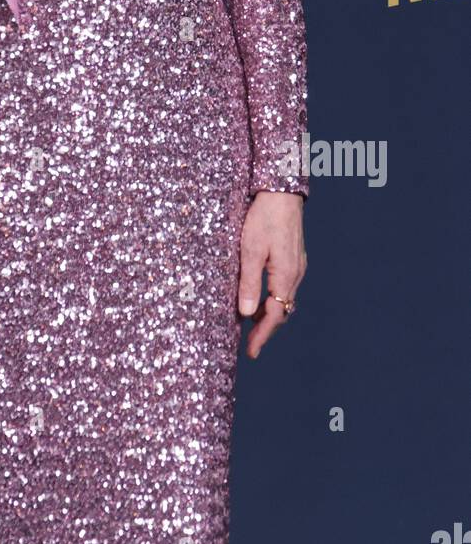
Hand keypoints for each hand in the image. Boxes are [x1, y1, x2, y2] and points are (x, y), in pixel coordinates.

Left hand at [238, 191, 306, 358]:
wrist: (281, 191)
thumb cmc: (263, 217)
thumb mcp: (250, 250)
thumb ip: (249, 283)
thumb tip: (247, 314)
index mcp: (286, 275)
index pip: (275, 315)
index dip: (262, 336)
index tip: (251, 352)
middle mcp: (296, 273)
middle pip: (283, 311)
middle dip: (266, 329)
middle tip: (250, 346)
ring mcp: (298, 265)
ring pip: (285, 299)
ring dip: (270, 314)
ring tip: (252, 325)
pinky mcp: (295, 258)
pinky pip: (286, 286)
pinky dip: (274, 298)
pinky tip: (262, 298)